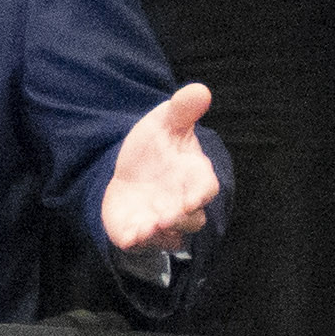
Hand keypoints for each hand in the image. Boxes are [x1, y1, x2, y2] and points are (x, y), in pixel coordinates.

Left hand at [102, 83, 220, 254]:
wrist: (128, 167)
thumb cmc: (156, 146)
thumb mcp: (165, 123)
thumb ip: (182, 110)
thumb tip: (199, 90)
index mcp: (194, 177)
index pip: (206, 189)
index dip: (201, 194)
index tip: (192, 198)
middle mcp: (182, 204)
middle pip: (193, 220)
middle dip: (181, 219)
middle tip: (166, 215)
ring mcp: (162, 221)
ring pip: (171, 238)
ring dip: (161, 234)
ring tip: (148, 226)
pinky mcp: (139, 232)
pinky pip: (142, 245)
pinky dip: (137, 242)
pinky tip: (129, 235)